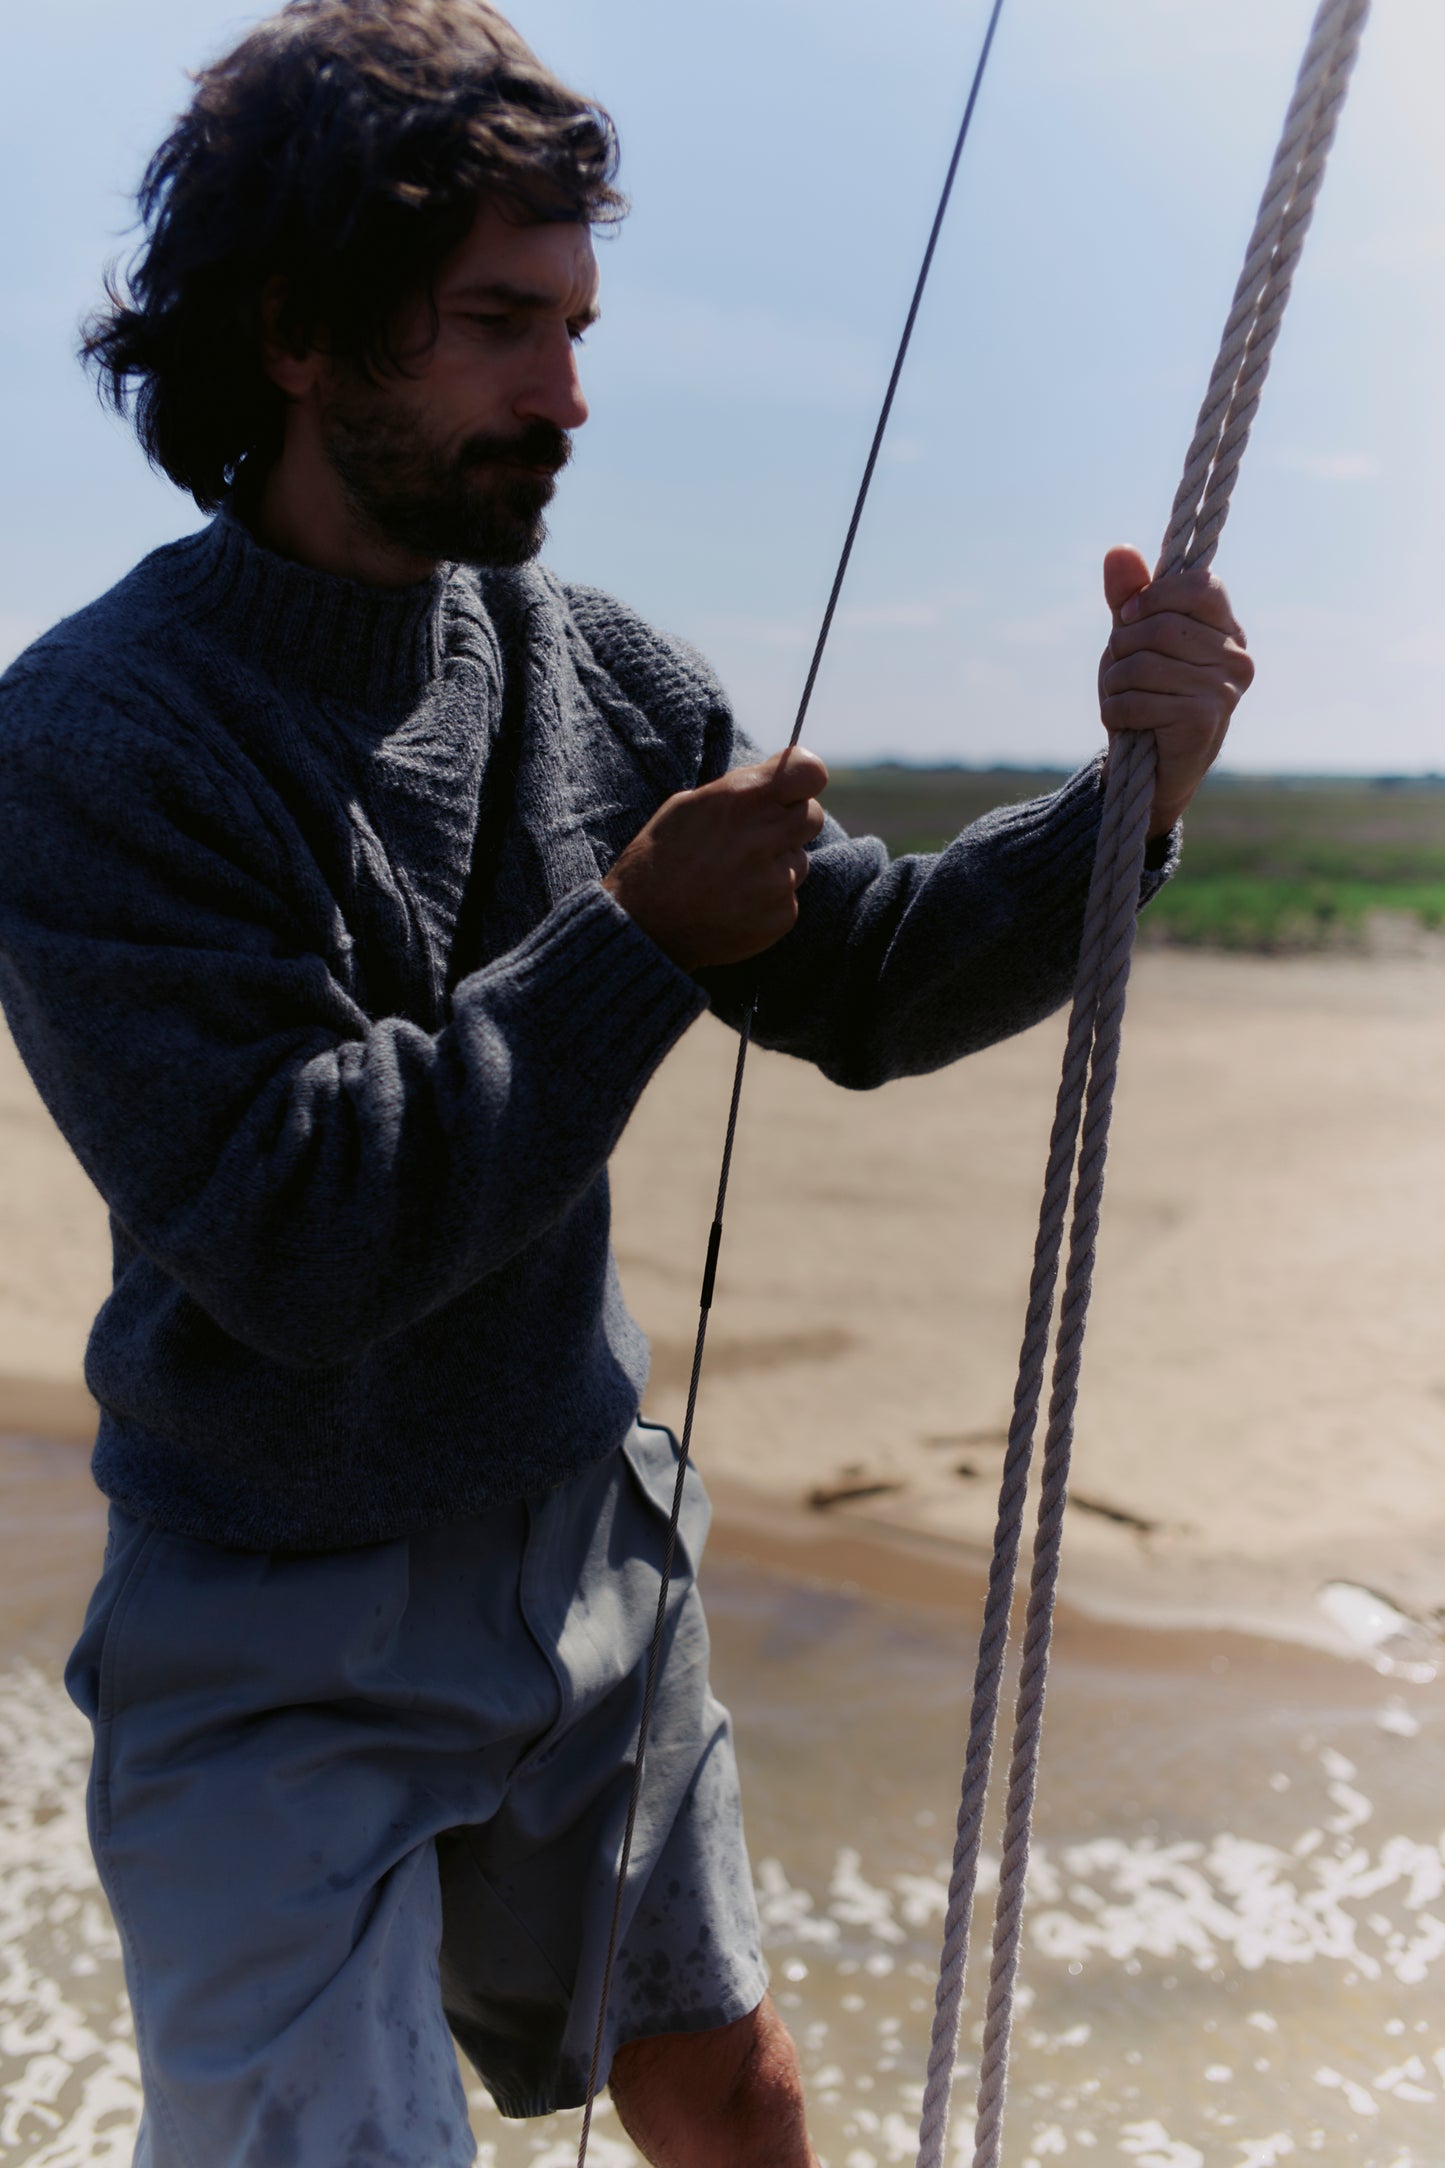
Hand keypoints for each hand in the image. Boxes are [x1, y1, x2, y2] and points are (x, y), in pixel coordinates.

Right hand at [603, 747, 828, 969]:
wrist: (643, 926)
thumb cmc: (659, 858)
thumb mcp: (688, 804)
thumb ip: (741, 790)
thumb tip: (778, 780)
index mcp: (742, 798)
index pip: (810, 771)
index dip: (802, 778)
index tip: (790, 787)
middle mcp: (766, 836)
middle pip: (812, 815)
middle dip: (789, 821)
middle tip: (755, 837)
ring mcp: (779, 880)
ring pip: (800, 860)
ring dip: (777, 864)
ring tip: (734, 877)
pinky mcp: (782, 915)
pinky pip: (790, 898)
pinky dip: (769, 900)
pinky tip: (735, 903)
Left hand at [1098, 544, 1253, 834]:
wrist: (1154, 771)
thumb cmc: (1148, 696)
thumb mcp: (1135, 640)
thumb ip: (1130, 597)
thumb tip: (1118, 550)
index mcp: (1228, 630)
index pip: (1198, 585)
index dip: (1152, 596)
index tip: (1127, 617)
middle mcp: (1237, 658)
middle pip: (1160, 627)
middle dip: (1122, 647)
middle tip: (1119, 671)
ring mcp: (1224, 690)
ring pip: (1142, 664)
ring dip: (1114, 683)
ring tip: (1122, 698)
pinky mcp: (1203, 719)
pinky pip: (1136, 700)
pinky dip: (1116, 711)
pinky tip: (1126, 723)